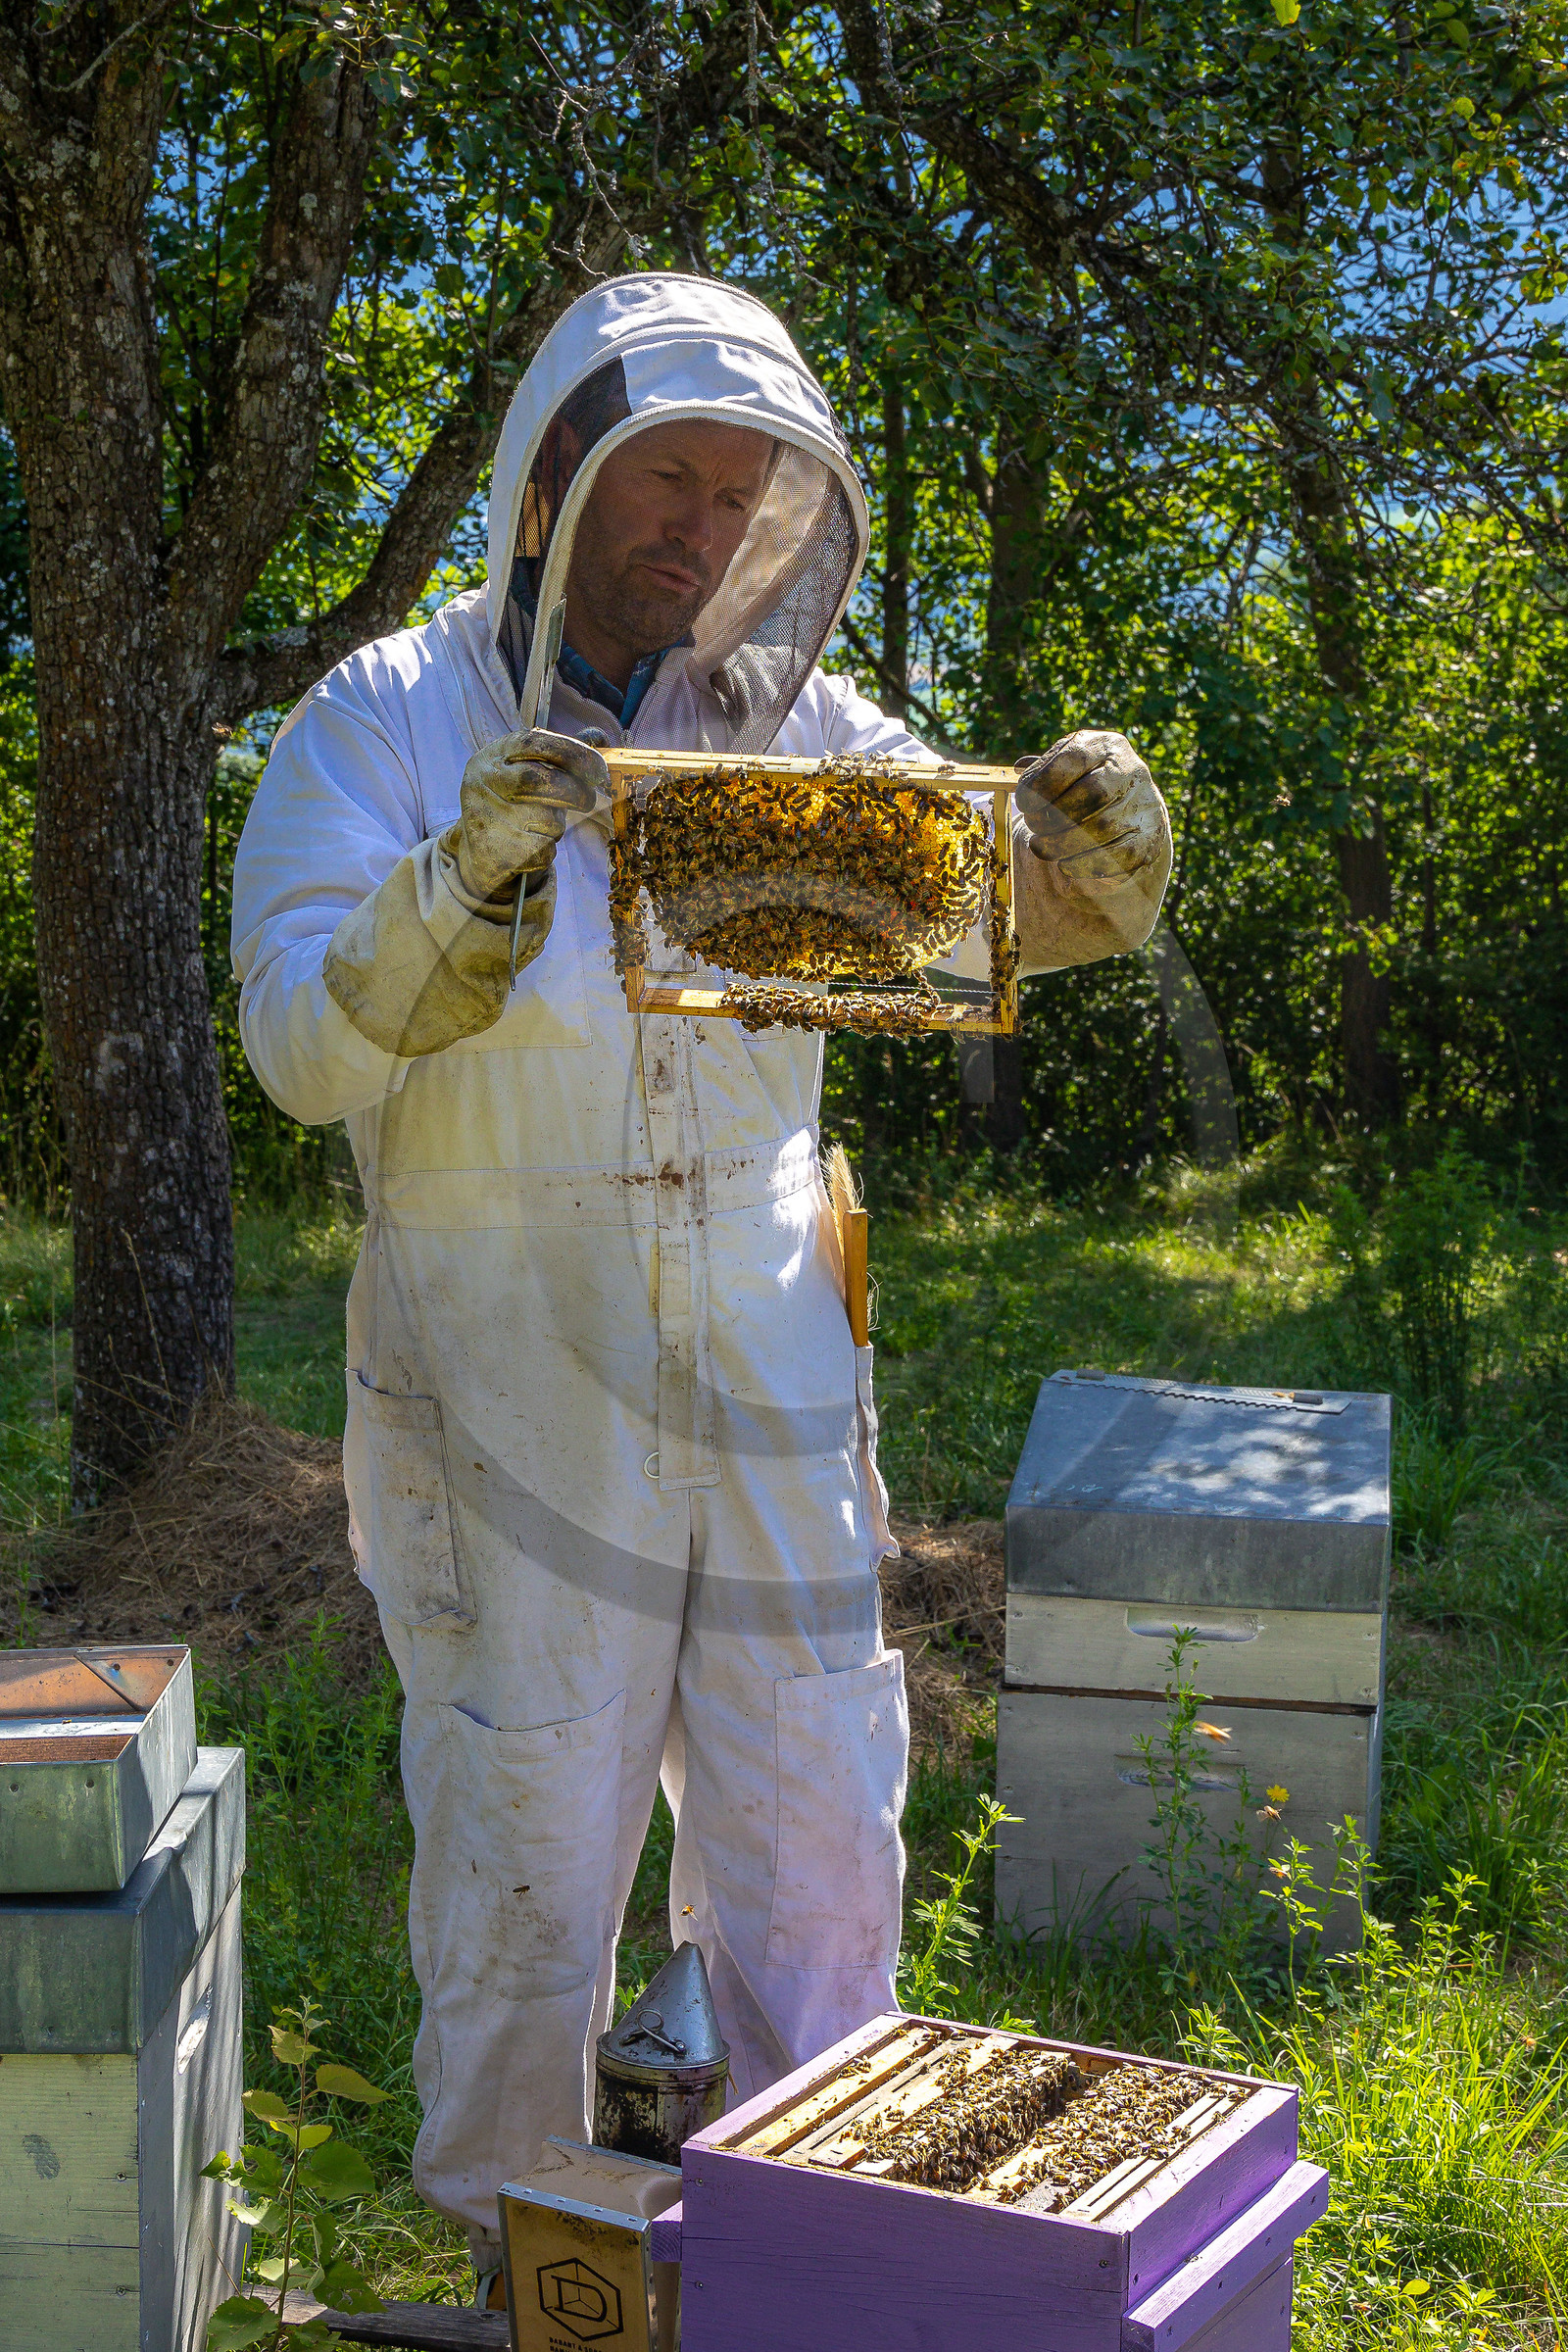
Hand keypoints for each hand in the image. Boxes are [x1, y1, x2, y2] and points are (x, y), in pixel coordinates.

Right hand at [449, 728, 607, 903]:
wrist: (482, 851)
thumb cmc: (513, 804)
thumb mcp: (527, 771)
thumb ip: (560, 755)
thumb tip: (598, 736)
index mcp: (493, 755)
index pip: (534, 742)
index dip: (572, 752)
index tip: (598, 769)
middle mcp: (483, 781)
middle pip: (540, 780)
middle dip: (575, 792)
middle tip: (587, 801)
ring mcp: (486, 816)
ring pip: (546, 820)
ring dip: (556, 825)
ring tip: (541, 826)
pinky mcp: (494, 851)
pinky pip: (542, 849)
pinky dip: (548, 849)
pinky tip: (531, 845)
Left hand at [1014, 730, 1164, 880]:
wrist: (1130, 813)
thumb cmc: (1084, 788)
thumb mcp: (1065, 771)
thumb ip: (1043, 769)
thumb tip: (1020, 767)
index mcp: (1106, 746)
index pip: (1074, 757)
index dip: (1041, 782)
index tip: (1024, 804)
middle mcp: (1132, 771)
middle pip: (1092, 793)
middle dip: (1052, 817)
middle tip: (1034, 827)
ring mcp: (1144, 806)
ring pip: (1101, 829)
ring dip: (1062, 844)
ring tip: (1043, 848)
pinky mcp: (1149, 841)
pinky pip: (1114, 857)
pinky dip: (1081, 864)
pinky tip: (1065, 863)